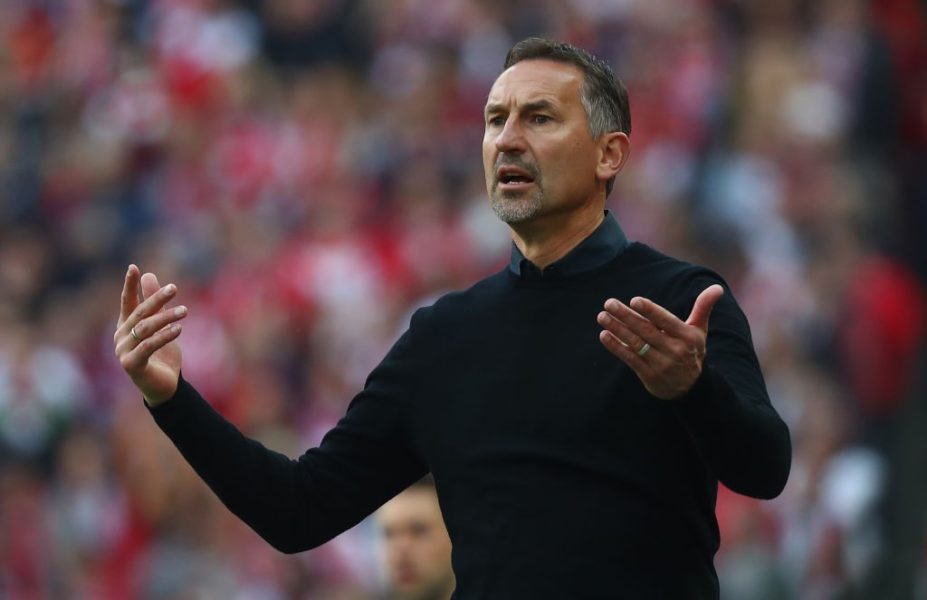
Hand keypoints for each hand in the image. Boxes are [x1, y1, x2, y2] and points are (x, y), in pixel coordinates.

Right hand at [114, 265, 186, 406]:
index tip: (134, 267)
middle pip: (140, 312)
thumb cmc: (162, 355)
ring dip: (166, 318)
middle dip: (156, 299)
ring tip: (185, 311)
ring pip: (145, 328)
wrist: (164, 386)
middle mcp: (121, 336)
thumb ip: (154, 303)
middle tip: (174, 288)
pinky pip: (149, 346)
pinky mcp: (132, 364)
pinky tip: (179, 329)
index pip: (127, 301)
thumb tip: (149, 275)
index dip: (129, 285)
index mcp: (126, 325)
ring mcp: (123, 351)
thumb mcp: (161, 325)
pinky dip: (164, 336)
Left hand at [597, 284, 723, 399]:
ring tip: (602, 316)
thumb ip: (703, 308)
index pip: (666, 321)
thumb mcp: (699, 331)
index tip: (634, 300)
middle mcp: (674, 350)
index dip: (651, 311)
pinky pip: (630, 358)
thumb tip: (717, 287)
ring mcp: (660, 364)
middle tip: (609, 303)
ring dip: (617, 329)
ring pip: (635, 344)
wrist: (690, 388)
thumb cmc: (691, 351)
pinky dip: (616, 347)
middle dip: (626, 316)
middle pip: (646, 331)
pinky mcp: (648, 375)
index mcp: (686, 337)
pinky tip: (604, 335)